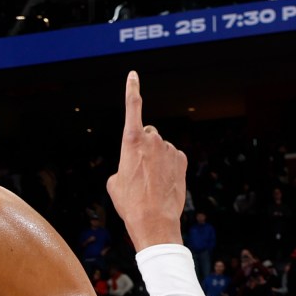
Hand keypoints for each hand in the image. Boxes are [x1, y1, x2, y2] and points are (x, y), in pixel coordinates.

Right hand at [105, 71, 188, 243]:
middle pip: (147, 133)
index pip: (132, 108)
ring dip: (156, 159)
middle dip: (143, 146)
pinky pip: (172, 156)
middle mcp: (152, 140)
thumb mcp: (114, 183)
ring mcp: (169, 149)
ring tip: (151, 182)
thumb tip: (131, 166)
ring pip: (160, 147)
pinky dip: (168, 166)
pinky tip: (163, 182)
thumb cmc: (130, 203)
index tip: (133, 75)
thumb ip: (123, 164)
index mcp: (131, 141)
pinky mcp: (181, 159)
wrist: (154, 221)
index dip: (132, 89)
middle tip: (139, 170)